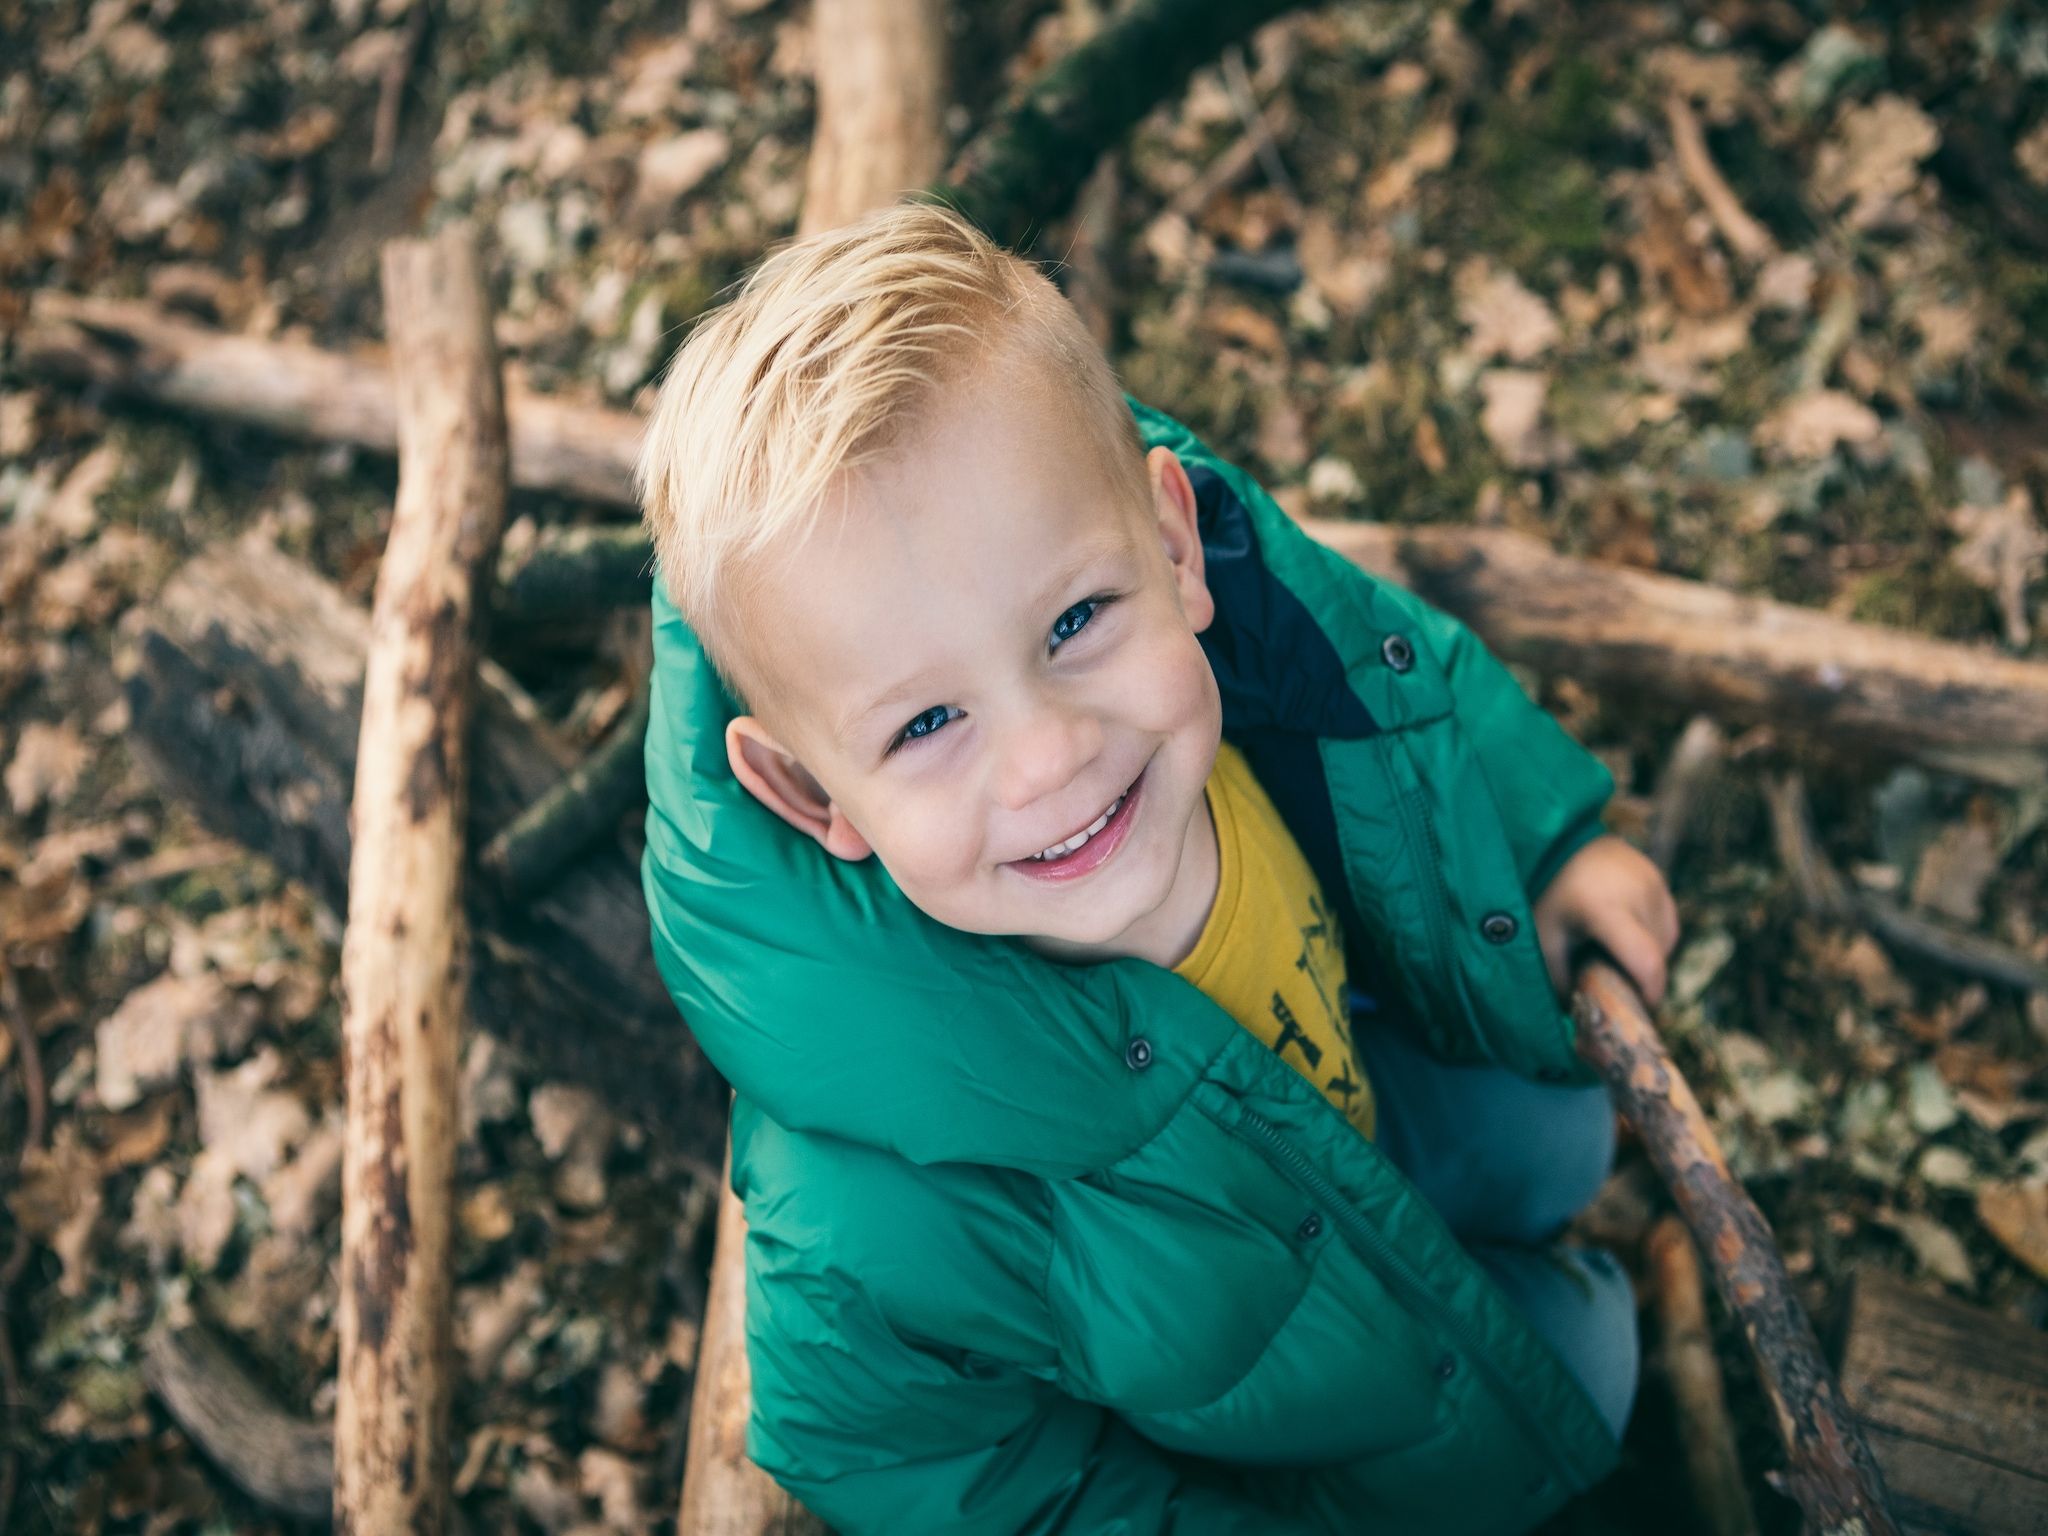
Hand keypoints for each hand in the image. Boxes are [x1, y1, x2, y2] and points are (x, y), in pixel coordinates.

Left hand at [1530, 835, 1679, 1005]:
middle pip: (1656, 955)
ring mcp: (1653, 882)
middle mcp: (1638, 894)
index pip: (1647, 963)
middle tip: (1612, 981)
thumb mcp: (1544, 939)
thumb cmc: (1544, 894)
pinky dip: (1651, 935)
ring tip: (1614, 953)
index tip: (1638, 1008)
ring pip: (1665, 940)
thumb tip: (1580, 1014)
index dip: (1649, 993)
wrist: (1555, 841)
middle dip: (1641, 976)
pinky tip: (1624, 933)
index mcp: (1607, 909)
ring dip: (1648, 955)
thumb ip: (1561, 981)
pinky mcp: (1658, 878)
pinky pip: (1665, 921)